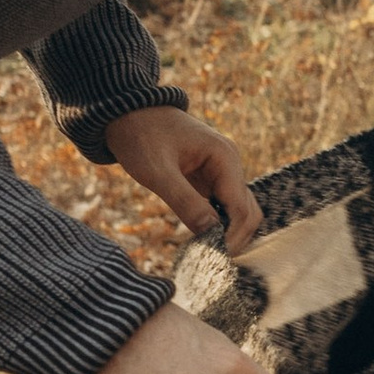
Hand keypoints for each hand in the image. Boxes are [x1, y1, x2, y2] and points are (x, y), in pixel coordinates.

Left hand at [102, 104, 263, 254]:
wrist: (126, 112)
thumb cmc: (140, 136)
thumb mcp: (157, 172)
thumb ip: (184, 202)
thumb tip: (209, 235)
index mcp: (224, 158)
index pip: (241, 209)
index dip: (231, 237)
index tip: (212, 259)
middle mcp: (229, 164)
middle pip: (247, 212)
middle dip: (234, 238)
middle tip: (210, 261)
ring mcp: (221, 172)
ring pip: (237, 211)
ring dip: (227, 232)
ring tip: (205, 253)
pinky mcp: (208, 178)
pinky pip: (221, 206)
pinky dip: (216, 224)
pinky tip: (199, 238)